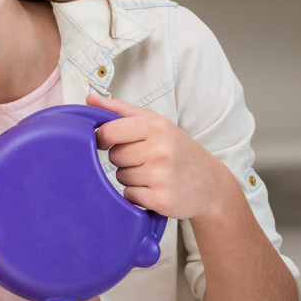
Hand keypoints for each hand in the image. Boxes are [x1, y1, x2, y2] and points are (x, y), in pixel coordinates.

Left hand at [85, 93, 237, 220]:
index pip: (109, 131)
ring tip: (154, 174)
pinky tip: (155, 189)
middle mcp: (160, 149)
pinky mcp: (160, 200)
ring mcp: (161, 176)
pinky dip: (137, 195)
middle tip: (146, 159)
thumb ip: (120, 110)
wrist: (211, 185)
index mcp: (157, 126)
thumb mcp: (155, 122)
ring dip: (131, 178)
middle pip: (113, 156)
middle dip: (123, 159)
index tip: (109, 141)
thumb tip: (89, 100)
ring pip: (120, 177)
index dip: (103, 138)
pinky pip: (129, 195)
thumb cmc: (178, 150)